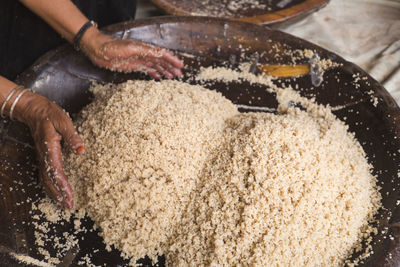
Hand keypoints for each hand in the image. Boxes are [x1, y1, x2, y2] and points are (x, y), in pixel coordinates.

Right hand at [13, 91, 83, 208]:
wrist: (33, 111)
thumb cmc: (50, 115)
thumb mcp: (63, 122)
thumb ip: (72, 136)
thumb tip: (81, 150)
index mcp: (50, 148)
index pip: (56, 170)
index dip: (62, 184)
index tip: (69, 195)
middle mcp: (44, 156)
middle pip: (49, 180)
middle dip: (58, 194)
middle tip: (68, 206)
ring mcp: (42, 157)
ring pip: (46, 179)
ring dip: (54, 193)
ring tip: (63, 204)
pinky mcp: (43, 157)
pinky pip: (45, 175)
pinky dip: (51, 186)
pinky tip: (56, 192)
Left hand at [81, 28, 183, 78]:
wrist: (98, 49)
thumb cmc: (112, 47)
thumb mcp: (130, 48)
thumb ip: (145, 50)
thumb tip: (160, 53)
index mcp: (145, 49)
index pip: (162, 54)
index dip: (172, 60)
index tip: (180, 66)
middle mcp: (144, 54)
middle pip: (161, 61)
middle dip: (170, 67)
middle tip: (179, 74)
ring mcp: (139, 60)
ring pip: (155, 66)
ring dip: (164, 71)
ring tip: (172, 77)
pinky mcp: (133, 65)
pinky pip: (146, 69)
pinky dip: (153, 73)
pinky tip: (158, 77)